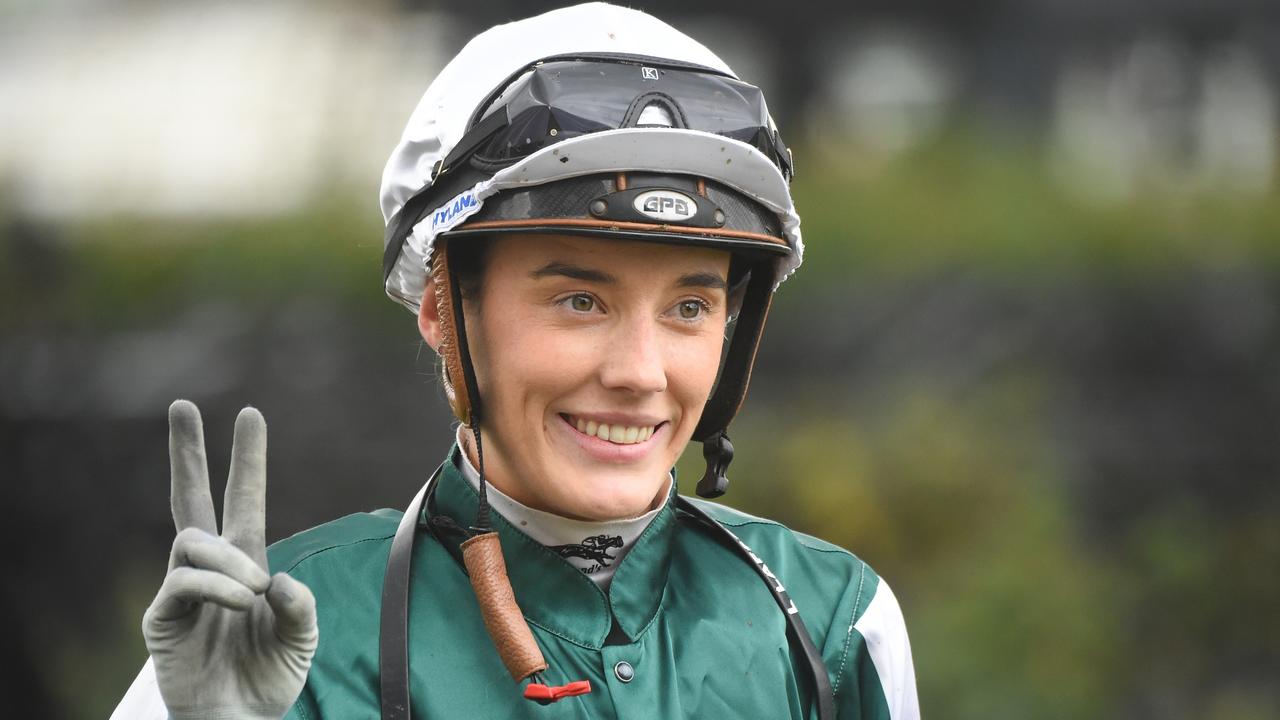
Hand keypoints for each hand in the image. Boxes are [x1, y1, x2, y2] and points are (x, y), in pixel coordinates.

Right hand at [142, 401, 316, 719]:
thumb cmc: (268, 677)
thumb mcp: (302, 637)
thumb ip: (300, 605)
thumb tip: (277, 580)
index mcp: (246, 562)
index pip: (243, 500)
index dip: (247, 460)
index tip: (249, 413)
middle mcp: (211, 567)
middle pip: (190, 498)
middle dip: (187, 452)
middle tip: (181, 406)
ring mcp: (182, 589)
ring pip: (193, 541)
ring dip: (229, 561)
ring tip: (254, 592)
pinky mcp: (162, 616)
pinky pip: (183, 580)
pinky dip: (217, 585)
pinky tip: (243, 600)